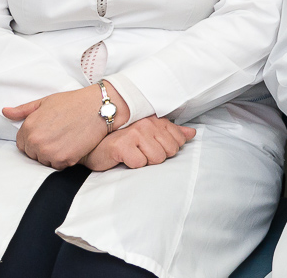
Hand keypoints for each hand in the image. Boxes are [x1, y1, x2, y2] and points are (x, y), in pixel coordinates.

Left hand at [3, 83, 123, 169]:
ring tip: (66, 139)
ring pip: (45, 162)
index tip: (48, 132)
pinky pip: (58, 166)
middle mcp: (36, 142)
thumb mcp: (45, 102)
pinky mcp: (64, 160)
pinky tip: (73, 145)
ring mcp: (49, 153)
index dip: (35, 138)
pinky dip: (65, 159)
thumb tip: (4, 112)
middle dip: (43, 147)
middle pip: (32, 154)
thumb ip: (23, 110)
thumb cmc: (73, 102)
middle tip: (59, 135)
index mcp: (28, 128)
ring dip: (53, 155)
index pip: (22, 144)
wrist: (99, 107)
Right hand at [82, 117, 196, 170]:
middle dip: (156, 157)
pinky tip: (124, 158)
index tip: (152, 147)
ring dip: (144, 161)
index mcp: (156, 120)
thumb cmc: (123, 142)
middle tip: (140, 152)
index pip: (178, 141)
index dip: (167, 150)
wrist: (94, 147)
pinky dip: (132, 165)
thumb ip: (172, 133)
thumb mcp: (149, 135)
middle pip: (169, 151)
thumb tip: (192, 133)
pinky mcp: (122, 145)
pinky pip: (140, 163)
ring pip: (157, 158)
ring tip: (133, 155)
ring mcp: (135, 133)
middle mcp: (147, 123)